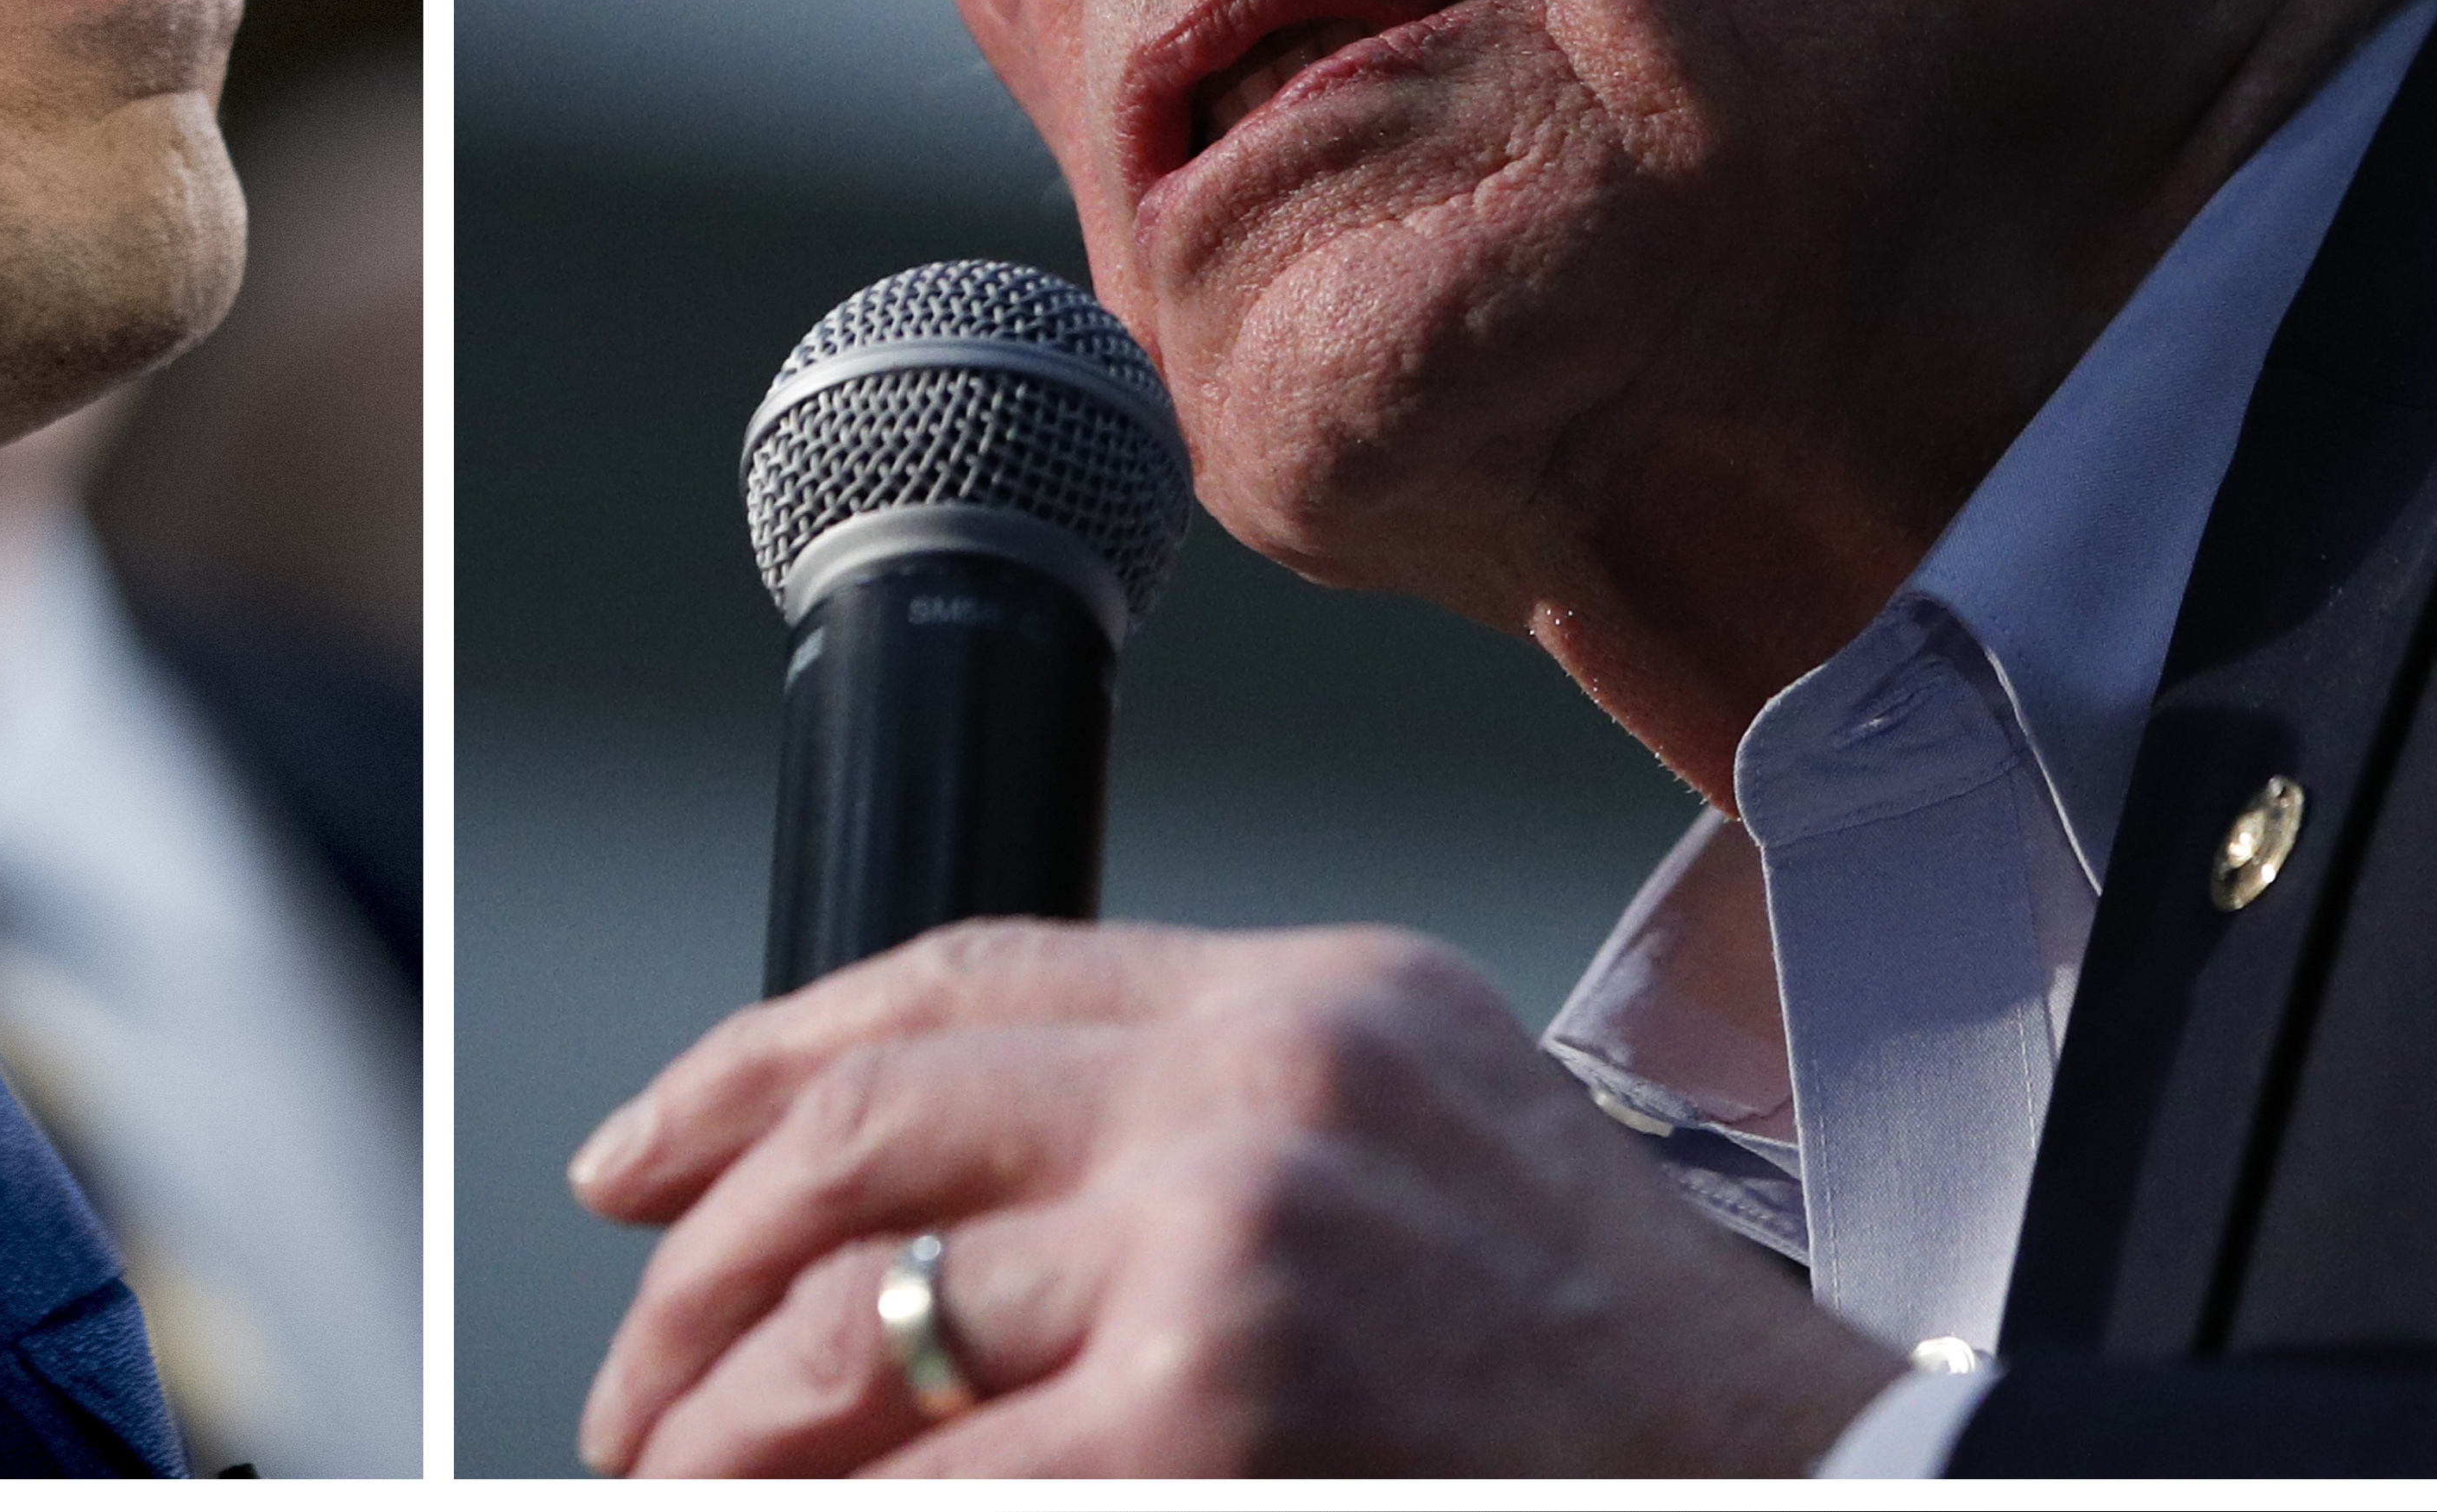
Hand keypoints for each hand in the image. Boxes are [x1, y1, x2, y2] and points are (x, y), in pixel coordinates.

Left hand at [568, 917, 1901, 1476]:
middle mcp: (1253, 1098)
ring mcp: (1229, 1264)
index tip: (635, 1159)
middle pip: (863, 1140)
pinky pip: (940, 1487)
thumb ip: (1198, 1111)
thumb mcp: (1425, 1132)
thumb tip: (921, 1202)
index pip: (948, 976)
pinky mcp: (1210, 1429)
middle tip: (630, 1391)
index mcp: (1299, 1001)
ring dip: (727, 1437)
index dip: (746, 1068)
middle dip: (694, 1283)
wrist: (1806, 1500)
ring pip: (862, 1335)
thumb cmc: (1611, 1374)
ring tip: (680, 1488)